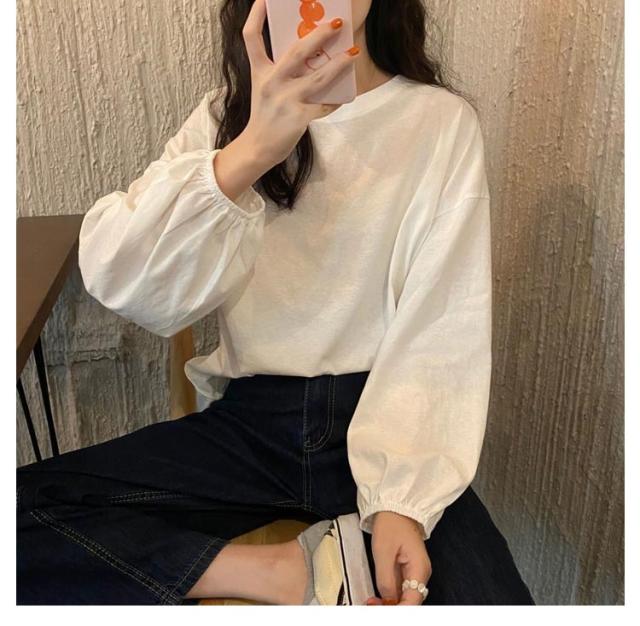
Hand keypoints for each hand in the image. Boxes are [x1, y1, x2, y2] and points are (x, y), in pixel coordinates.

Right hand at [240, 0, 359, 167]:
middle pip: (297, 51)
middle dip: (319, 35)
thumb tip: (310, 57)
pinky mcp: (298, 117)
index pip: (252, 37)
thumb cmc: (265, 116)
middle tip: (337, 23)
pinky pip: (323, 105)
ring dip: (338, 65)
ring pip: (318, 78)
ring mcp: (286, 100)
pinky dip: (334, 101)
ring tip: (353, 54)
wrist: (258, 148)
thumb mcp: (265, 89)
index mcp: (260, 72)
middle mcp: (272, 82)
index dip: (257, 15)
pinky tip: (343, 97)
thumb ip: (281, 72)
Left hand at [365, 511, 431, 605]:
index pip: (413, 600)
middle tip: (372, 605)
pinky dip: (390, 595)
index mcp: (419, 568)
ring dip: (391, 603)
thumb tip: (387, 599)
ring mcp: (415, 571)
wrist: (395, 508)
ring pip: (406, 596)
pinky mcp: (408, 569)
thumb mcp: (383, 551)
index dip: (398, 609)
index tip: (382, 610)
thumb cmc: (391, 524)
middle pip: (411, 601)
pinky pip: (401, 588)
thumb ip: (385, 578)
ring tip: (372, 602)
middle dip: (393, 607)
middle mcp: (421, 573)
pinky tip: (378, 597)